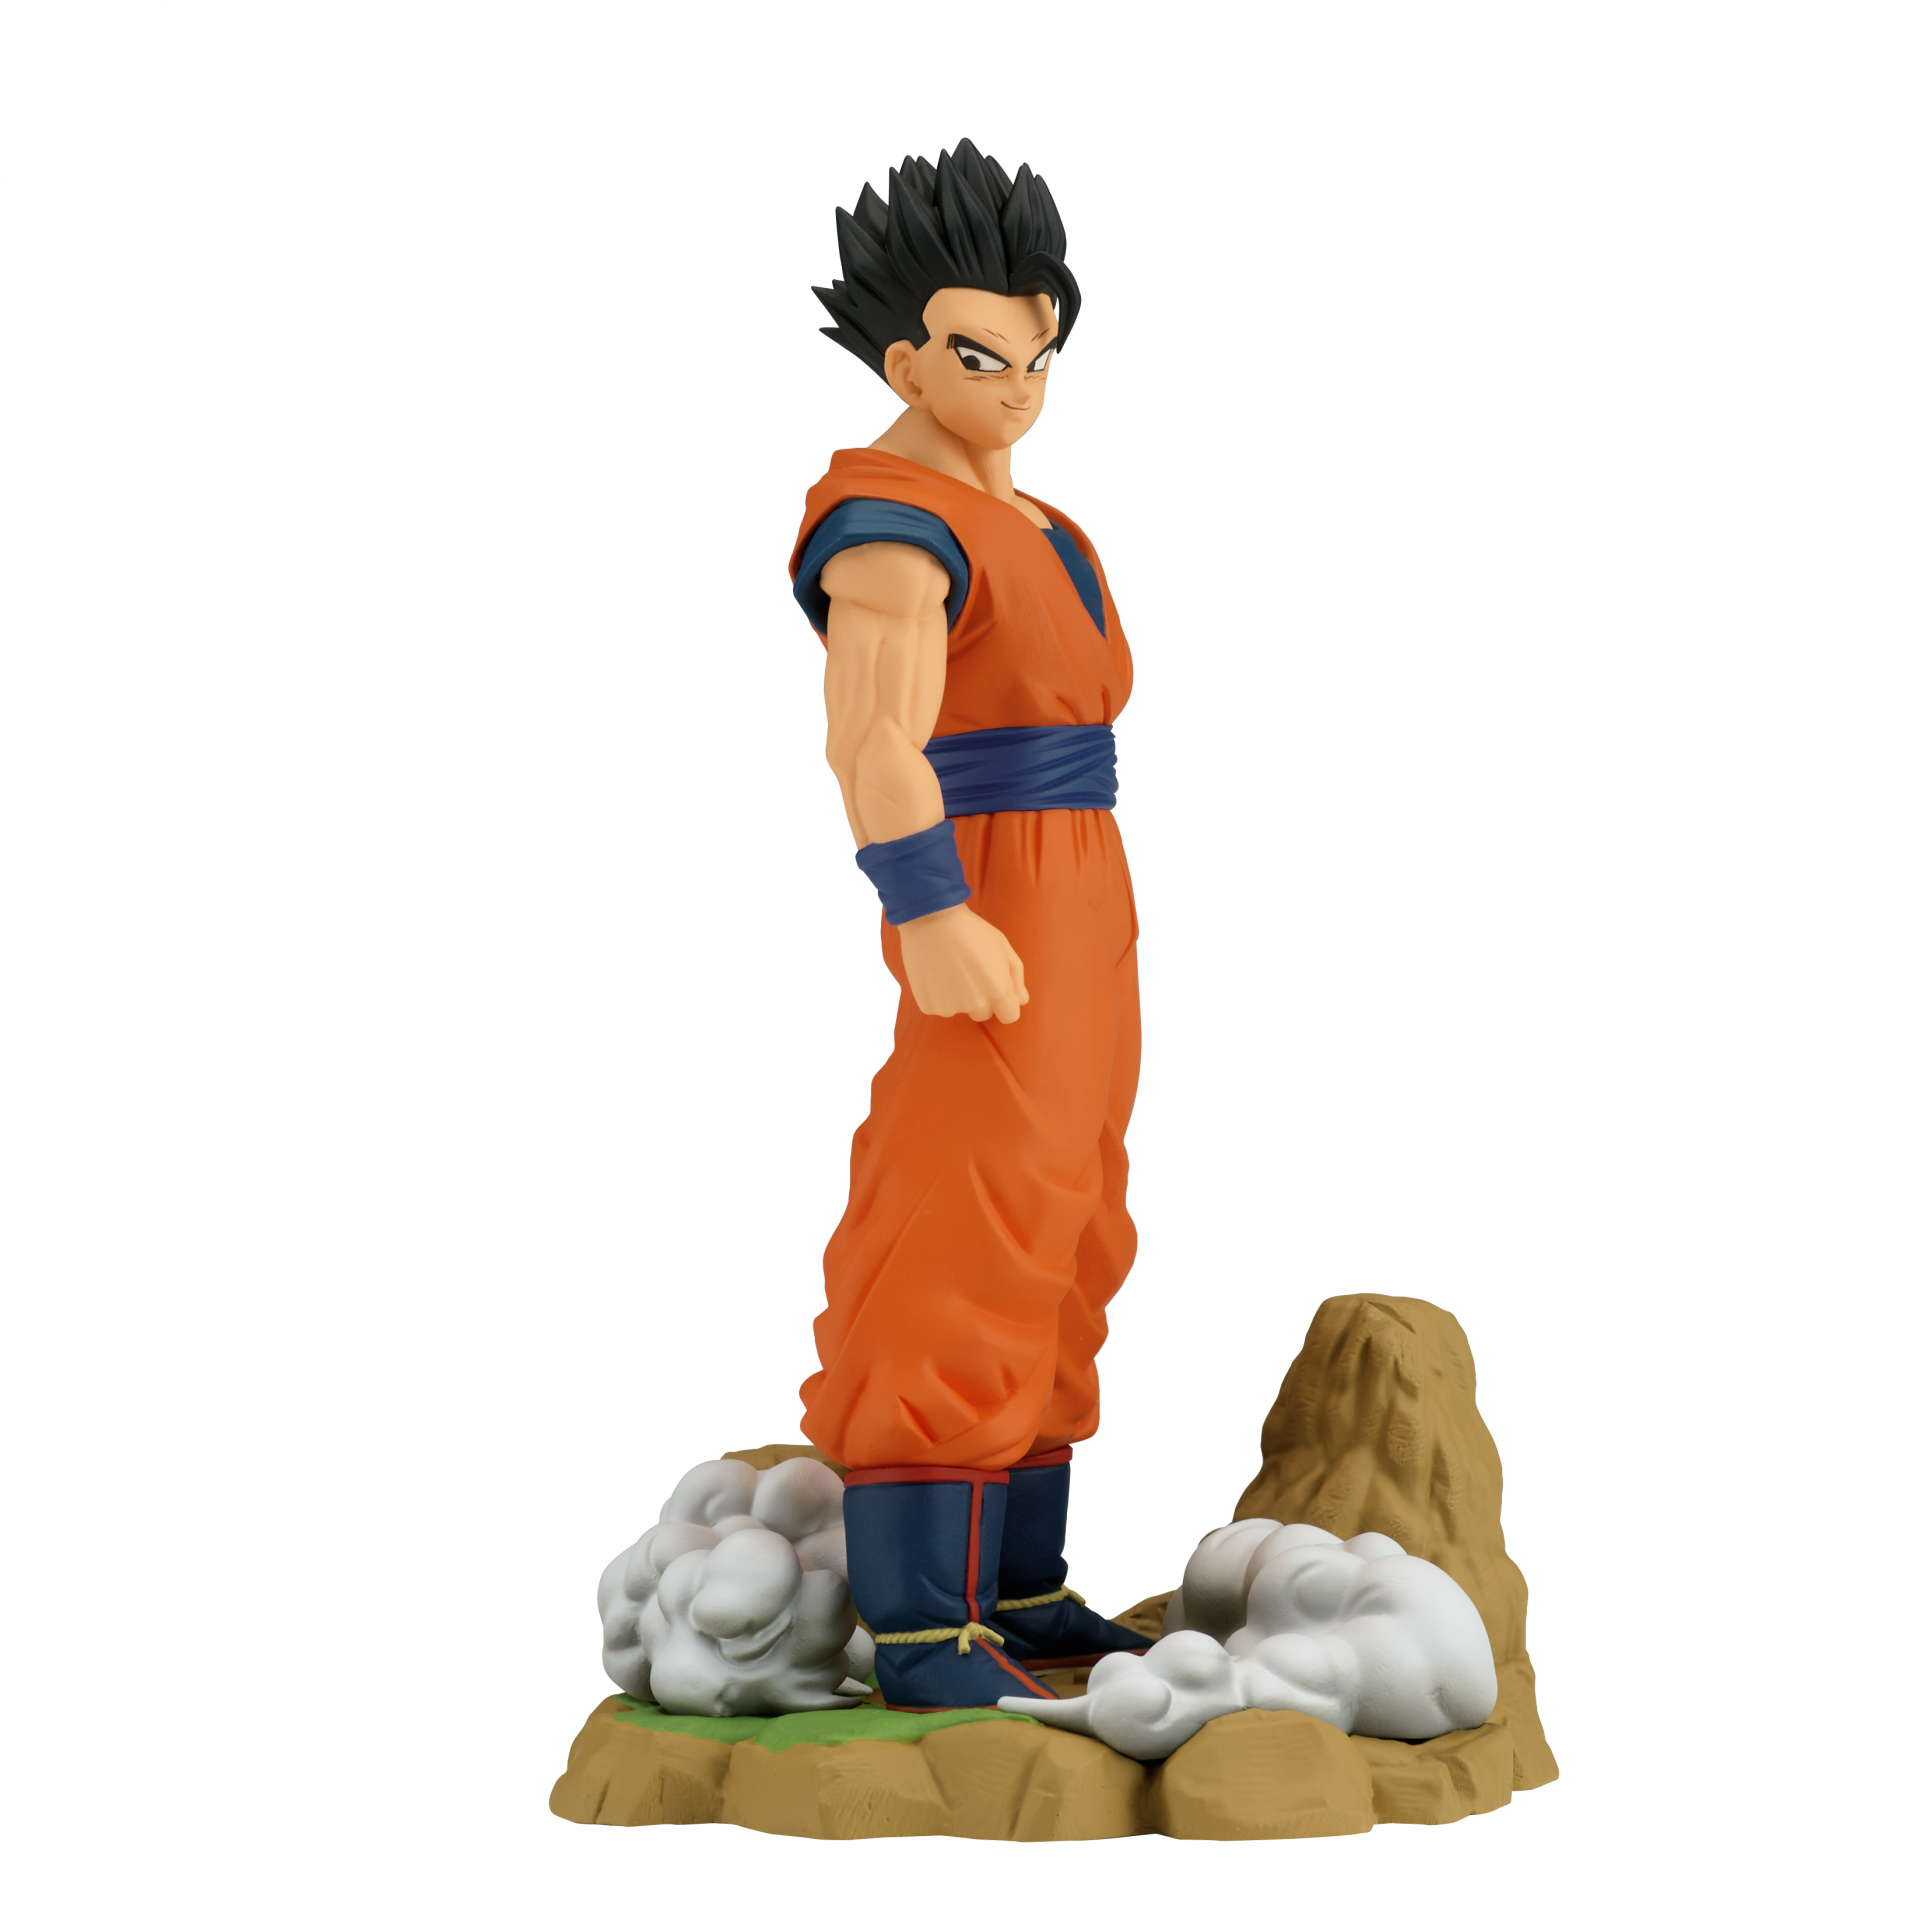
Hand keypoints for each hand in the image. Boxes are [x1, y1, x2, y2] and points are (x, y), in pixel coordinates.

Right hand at [898, 903, 1029, 1023]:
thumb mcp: (1002, 946)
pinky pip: (938, 1006)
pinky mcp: (928, 1005)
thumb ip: (1016, 977)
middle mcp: (975, 1004)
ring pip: (960, 1008)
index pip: (1010, 1016)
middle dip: (981, 998)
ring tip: (949, 967)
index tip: (996, 988)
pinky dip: (937, 994)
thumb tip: (1021, 1000)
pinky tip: (935, 972)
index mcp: (998, 991)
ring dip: (958, 995)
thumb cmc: (970, 929)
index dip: (1005, 1003)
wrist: (930, 919)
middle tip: (969, 972)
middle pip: (983, 1013)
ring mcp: (950, 1007)